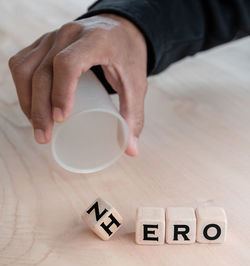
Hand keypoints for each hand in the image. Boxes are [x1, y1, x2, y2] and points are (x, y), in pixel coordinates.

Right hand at [8, 14, 147, 155]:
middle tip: (44, 136)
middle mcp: (69, 34)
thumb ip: (135, 116)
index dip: (61, 91)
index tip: (62, 119)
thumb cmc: (128, 57)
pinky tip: (31, 106)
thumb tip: (131, 151)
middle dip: (39, 108)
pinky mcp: (43, 43)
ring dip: (27, 101)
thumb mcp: (137, 84)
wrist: (120, 31)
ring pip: (25, 68)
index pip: (68, 63)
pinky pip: (21, 63)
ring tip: (38, 127)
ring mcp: (52, 36)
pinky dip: (21, 87)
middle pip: (42, 71)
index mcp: (95, 40)